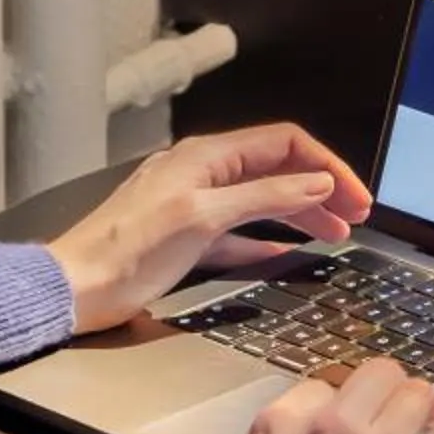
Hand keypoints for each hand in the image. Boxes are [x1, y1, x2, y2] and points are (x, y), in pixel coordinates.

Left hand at [47, 123, 377, 334]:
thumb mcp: (205, 217)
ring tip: (335, 233)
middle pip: (278, 170)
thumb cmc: (127, 252)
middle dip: (321, 189)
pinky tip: (288, 254)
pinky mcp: (187, 236)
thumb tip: (316, 183)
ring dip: (302, 214)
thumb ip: (266, 197)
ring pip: (264, 201)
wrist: (76, 288)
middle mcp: (202, 173)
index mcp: (206, 157)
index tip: (357, 197)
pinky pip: (241, 233)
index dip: (327, 166)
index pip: (285, 144)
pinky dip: (269, 241)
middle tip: (356, 216)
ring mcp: (195, 204)